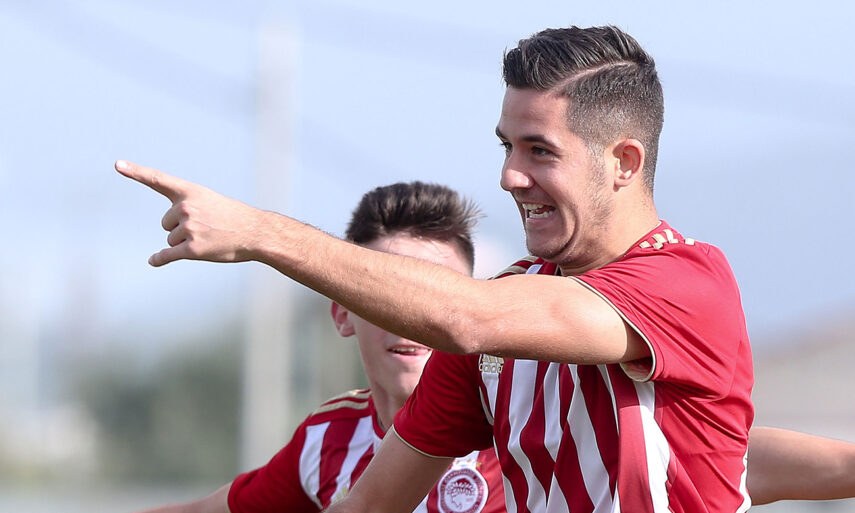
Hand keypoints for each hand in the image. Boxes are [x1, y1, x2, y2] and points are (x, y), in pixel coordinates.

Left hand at [115, 160, 262, 266]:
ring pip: (171, 240)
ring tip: (210, 238)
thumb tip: (169, 234)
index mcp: (190, 192)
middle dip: (180, 228)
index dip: (136, 172)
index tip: (118, 164)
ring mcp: (189, 229)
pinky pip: (168, 255)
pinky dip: (160, 259)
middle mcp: (186, 208)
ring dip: (186, 242)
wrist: (256, 232)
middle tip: (207, 227)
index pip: (158, 179)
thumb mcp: (210, 202)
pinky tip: (153, 261)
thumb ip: (187, 207)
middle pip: (166, 223)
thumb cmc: (234, 217)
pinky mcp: (193, 249)